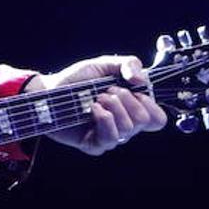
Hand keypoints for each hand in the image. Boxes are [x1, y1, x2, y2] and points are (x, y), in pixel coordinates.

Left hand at [25, 55, 166, 155]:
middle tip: (107, 91)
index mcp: (131, 109)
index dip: (150, 104)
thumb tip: (142, 81)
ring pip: (128, 129)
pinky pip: (110, 138)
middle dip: (126, 99)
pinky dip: (103, 118)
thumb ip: (127, 64)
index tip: (134, 89)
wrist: (50, 90)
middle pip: (144, 121)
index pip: (158, 119)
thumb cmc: (77, 79)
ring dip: (112, 106)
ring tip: (96, 98)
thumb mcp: (103, 65)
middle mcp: (124, 125)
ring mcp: (110, 136)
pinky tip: (92, 109)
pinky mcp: (95, 145)